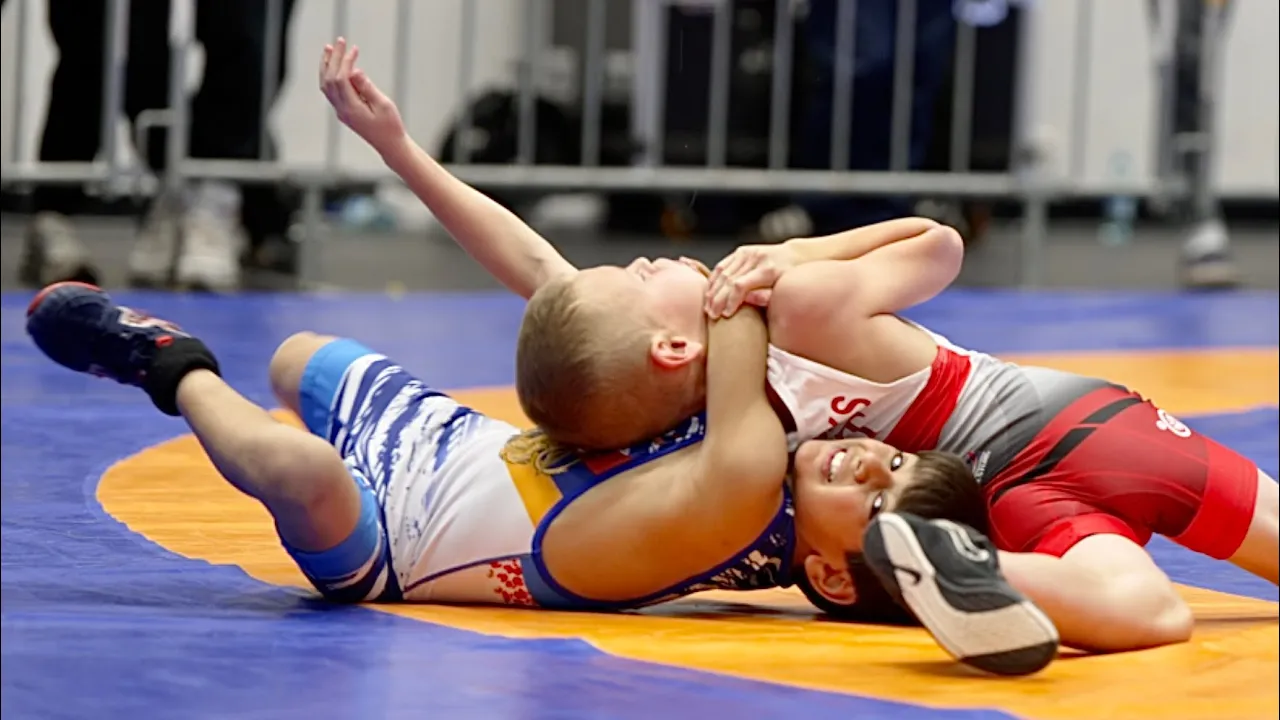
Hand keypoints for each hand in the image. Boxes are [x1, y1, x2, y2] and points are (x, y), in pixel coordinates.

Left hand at [319, 38, 405, 153]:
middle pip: (330, 80)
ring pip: (326, 85)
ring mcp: (341, 111)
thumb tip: (354, 71)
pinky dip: (329, 76)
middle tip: (338, 41)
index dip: (345, 61)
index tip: (354, 49)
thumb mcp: (383, 105)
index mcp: (351, 109)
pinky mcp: (344, 112)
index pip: (341, 79)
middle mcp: (342, 110)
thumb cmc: (391, 126)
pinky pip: (330, 91)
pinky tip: (334, 67)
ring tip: (328, 50)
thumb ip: (367, 87)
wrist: (390, 145)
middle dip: (333, 59)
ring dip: (326, 66)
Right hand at [705, 243, 802, 316]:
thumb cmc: (791, 278)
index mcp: (768, 269)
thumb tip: (746, 303)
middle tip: (712, 315)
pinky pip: (722, 266)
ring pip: (722, 273)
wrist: (795, 255)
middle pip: (729, 280)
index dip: (730, 301)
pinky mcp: (741, 251)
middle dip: (718, 299)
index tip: (726, 315)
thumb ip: (765, 298)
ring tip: (708, 307)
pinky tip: (709, 293)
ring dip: (712, 291)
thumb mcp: (783, 291)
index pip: (741, 285)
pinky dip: (713, 280)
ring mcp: (747, 253)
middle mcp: (756, 258)